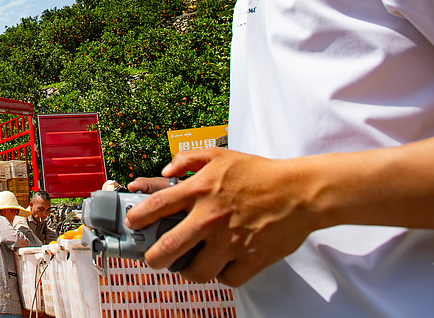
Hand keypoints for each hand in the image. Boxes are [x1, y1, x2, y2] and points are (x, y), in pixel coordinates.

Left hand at [123, 148, 320, 286]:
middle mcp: (210, 218)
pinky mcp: (251, 259)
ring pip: (196, 272)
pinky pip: (227, 278)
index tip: (134, 223)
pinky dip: (224, 274)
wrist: (299, 191)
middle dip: (154, 259)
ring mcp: (230, 241)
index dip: (137, 218)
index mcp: (199, 190)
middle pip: (167, 249)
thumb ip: (187, 159)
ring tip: (189, 267)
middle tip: (154, 260)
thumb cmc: (259, 173)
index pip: (155, 207)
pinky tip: (223, 265)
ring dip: (189, 272)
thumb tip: (165, 171)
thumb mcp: (219, 155)